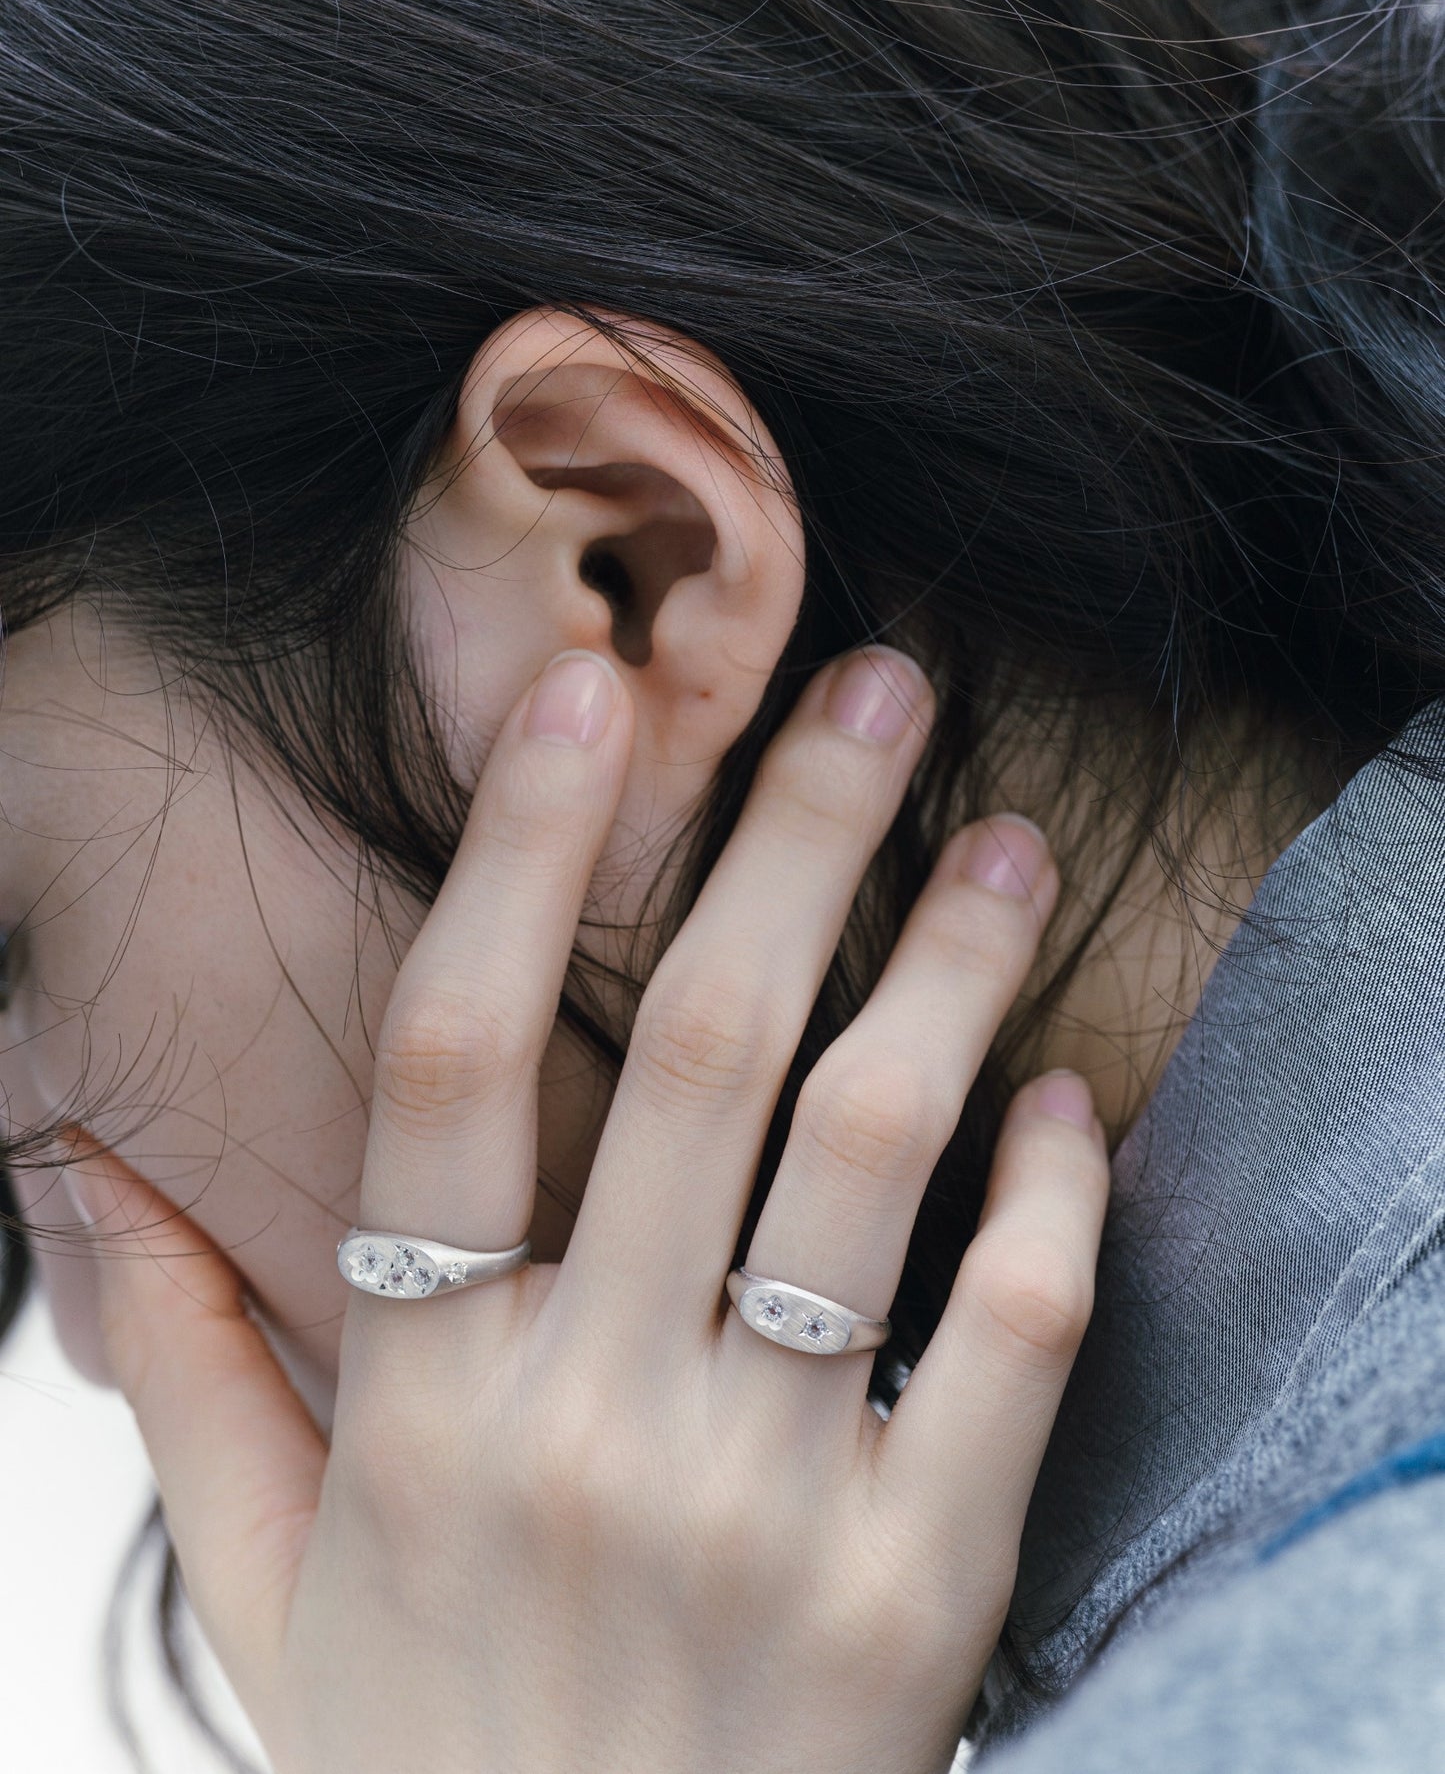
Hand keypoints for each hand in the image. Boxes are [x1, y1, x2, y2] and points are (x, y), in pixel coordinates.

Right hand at [75, 643, 1108, 1773]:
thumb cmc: (429, 1766)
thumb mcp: (267, 1582)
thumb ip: (183, 1366)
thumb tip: (87, 1172)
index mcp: (422, 1402)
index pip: (451, 1060)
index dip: (523, 851)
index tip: (593, 691)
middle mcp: (586, 1425)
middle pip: (695, 1053)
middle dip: (794, 837)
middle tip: (877, 690)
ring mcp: (761, 1508)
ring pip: (869, 1157)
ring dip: (946, 966)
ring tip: (1000, 841)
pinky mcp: (917, 1594)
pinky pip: (1005, 1338)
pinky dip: (1051, 1195)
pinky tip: (1062, 1092)